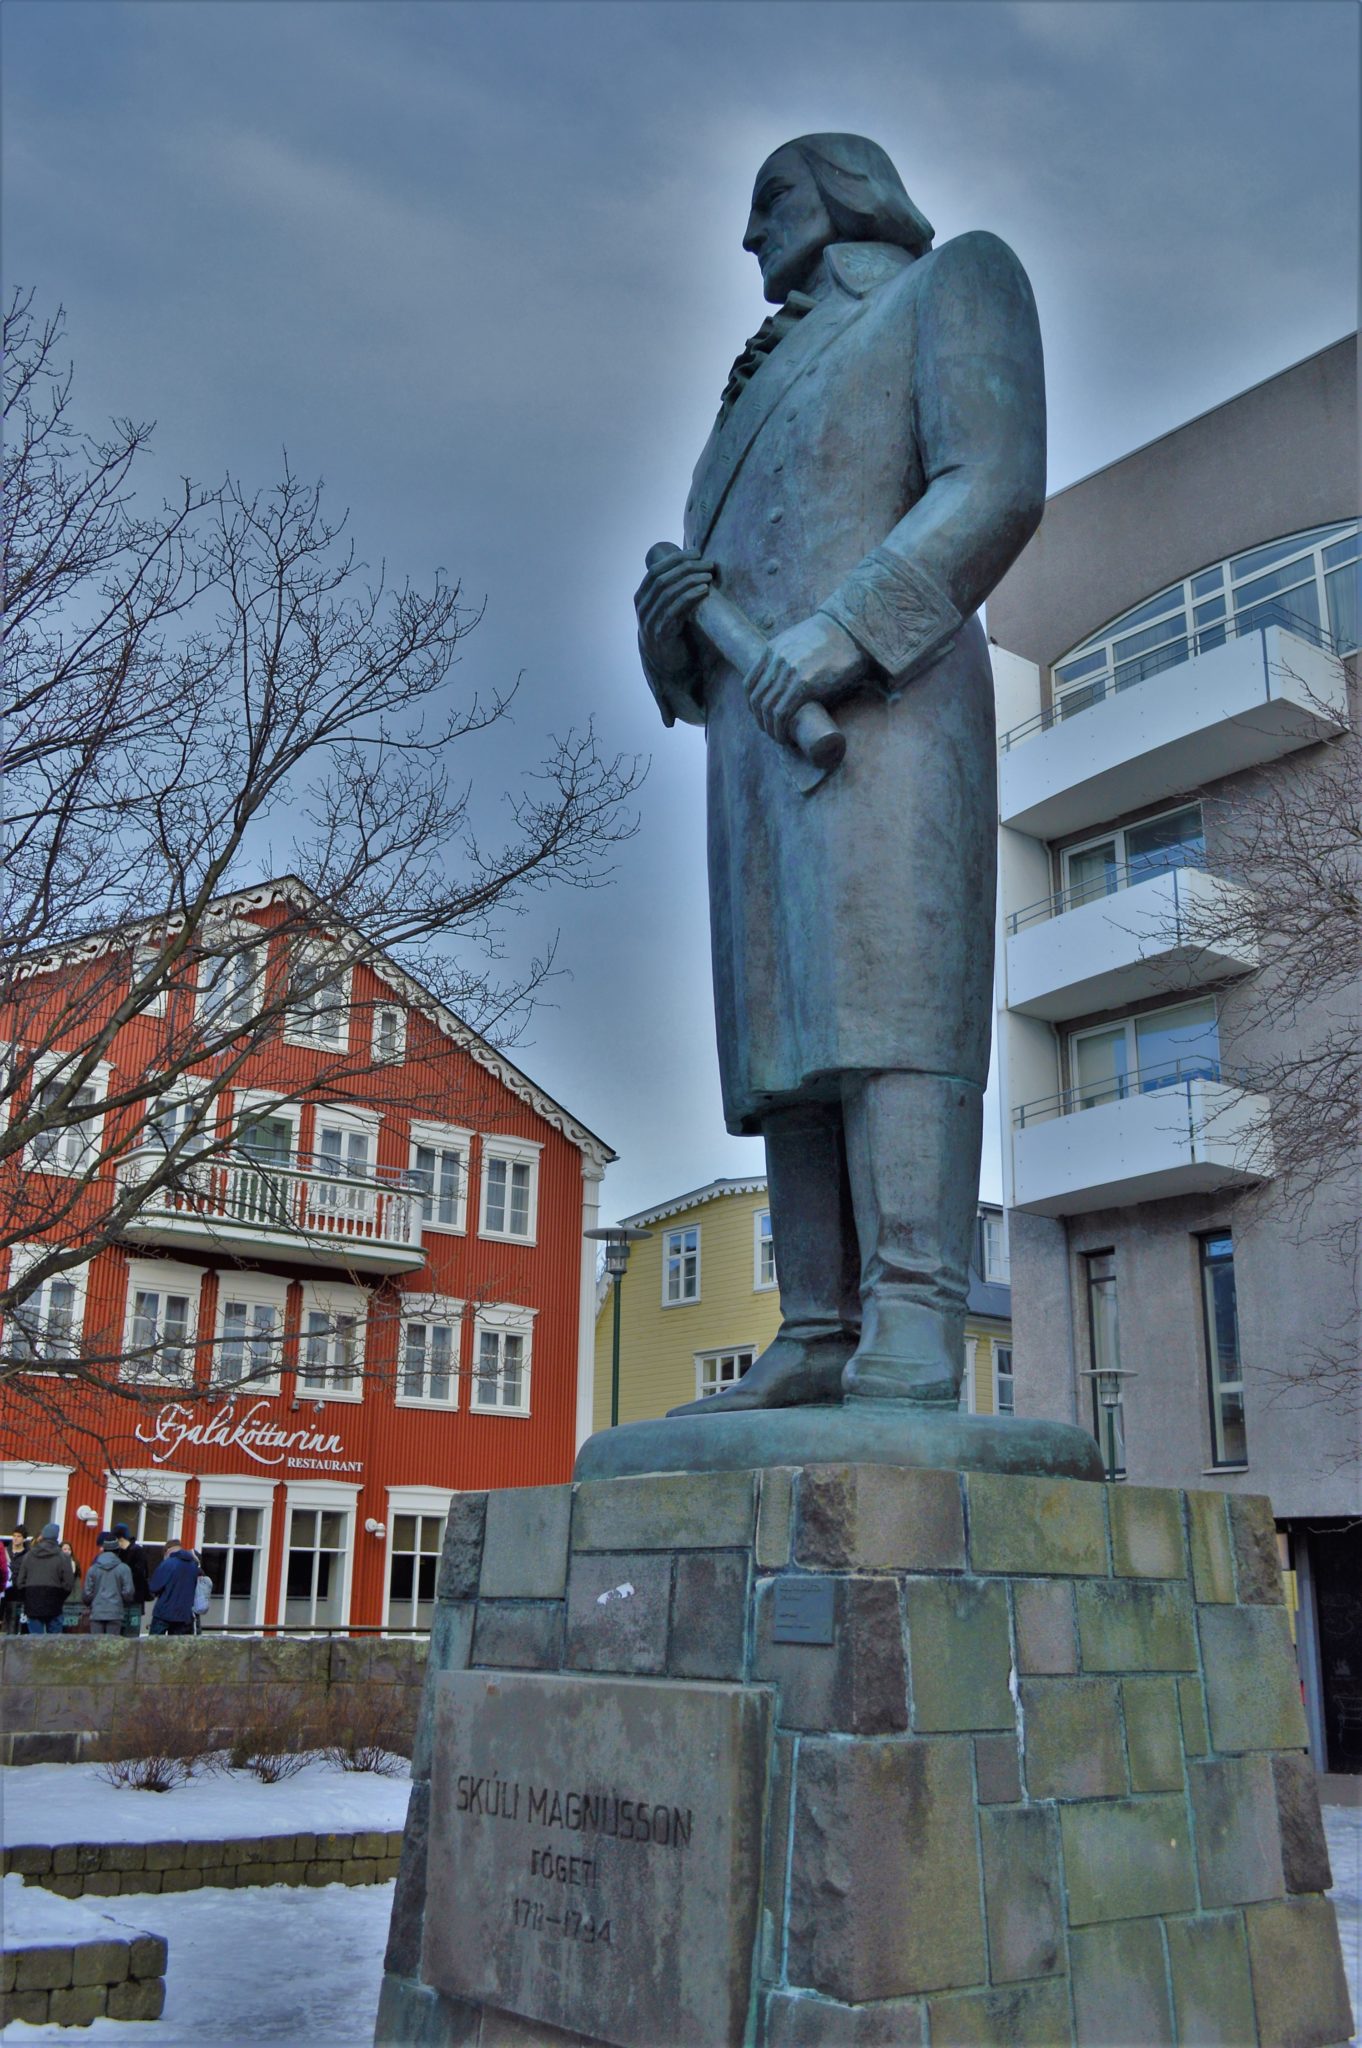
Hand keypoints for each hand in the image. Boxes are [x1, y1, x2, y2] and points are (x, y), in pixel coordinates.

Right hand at [634, 548, 715, 677]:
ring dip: (691, 580)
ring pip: (668, 592)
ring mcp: (649, 621)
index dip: (676, 559)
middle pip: (663, 579)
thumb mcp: (668, 608)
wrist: (669, 666)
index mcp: (642, 597)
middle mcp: (642, 608)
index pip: (656, 570)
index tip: (696, 552)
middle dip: (686, 567)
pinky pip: (675, 610)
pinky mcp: (661, 634)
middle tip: (708, 563)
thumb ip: (672, 590)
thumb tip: (691, 563)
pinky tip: (704, 590)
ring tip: (709, 575)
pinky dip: (690, 597)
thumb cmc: (673, 632)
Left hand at [744, 612, 865, 744]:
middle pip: (756, 699)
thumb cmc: (833, 638)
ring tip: (779, 738)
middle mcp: (776, 660)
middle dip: (760, 720)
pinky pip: (782, 713)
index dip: (752, 705)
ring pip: (767, 709)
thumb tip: (787, 679)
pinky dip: (780, 729)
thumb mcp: (800, 641)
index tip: (761, 716)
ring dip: (770, 728)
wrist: (853, 630)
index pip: (749, 684)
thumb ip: (788, 656)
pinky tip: (785, 737)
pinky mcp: (804, 684)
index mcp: (772, 649)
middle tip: (770, 732)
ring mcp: (788, 672)